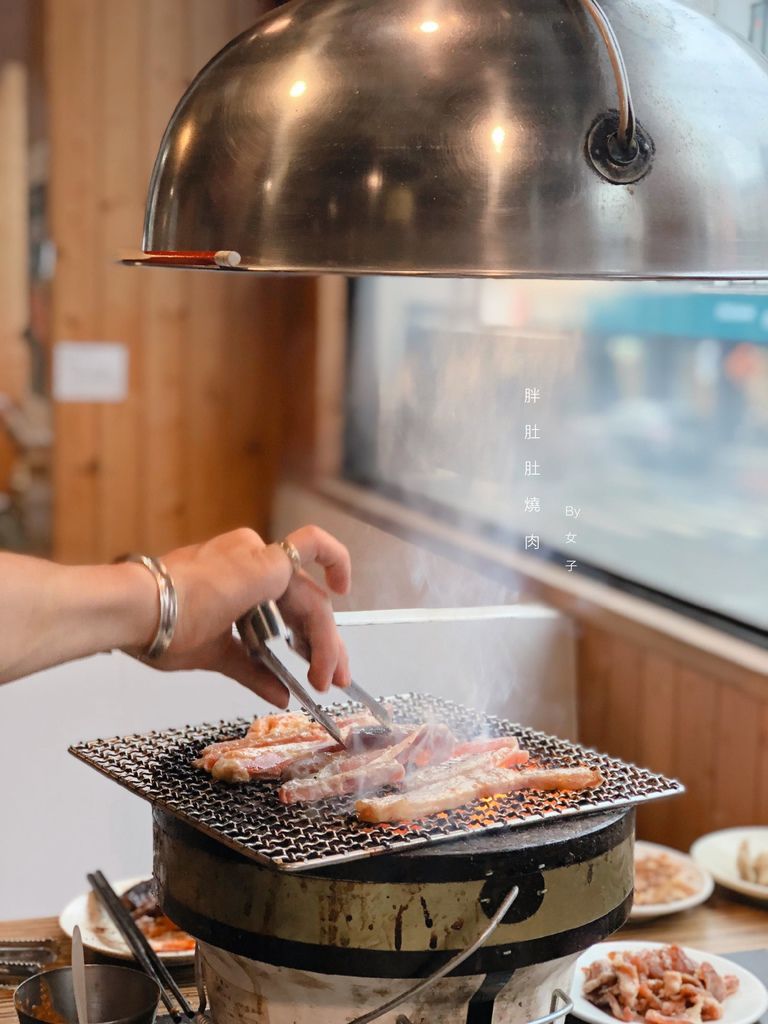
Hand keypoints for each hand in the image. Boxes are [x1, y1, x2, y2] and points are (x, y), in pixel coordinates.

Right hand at [150, 526, 351, 706]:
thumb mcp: (217, 655)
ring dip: (326, 639)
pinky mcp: (266, 560)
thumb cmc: (158, 628)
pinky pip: (313, 552)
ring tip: (326, 677)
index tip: (315, 672)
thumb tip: (280, 694)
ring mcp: (258, 556)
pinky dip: (335, 563)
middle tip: (335, 680)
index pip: (287, 609)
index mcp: (234, 579)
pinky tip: (344, 586)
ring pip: (311, 599)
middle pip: (306, 605)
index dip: (308, 641)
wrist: (136, 612)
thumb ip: (253, 670)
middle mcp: (250, 560)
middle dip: (325, 646)